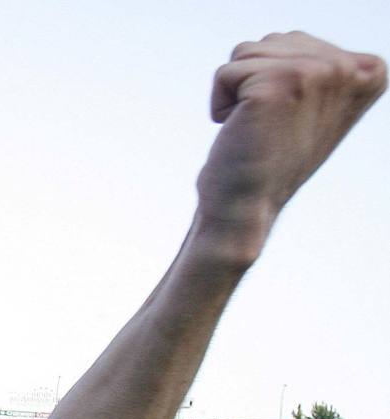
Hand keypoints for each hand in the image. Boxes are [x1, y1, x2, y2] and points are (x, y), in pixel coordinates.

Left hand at [198, 34, 384, 250]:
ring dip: (236, 93)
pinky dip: (219, 104)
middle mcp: (352, 68)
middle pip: (271, 40)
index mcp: (370, 70)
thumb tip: (291, 39)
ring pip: (246, 52)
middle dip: (254, 82)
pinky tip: (239, 132)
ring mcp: (319, 73)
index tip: (288, 121)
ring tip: (256, 129)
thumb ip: (315, 64)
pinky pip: (225, 73)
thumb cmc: (269, 160)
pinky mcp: (280, 84)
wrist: (246, 209)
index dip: (274, 79)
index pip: (294, 40)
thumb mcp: (312, 103)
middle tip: (268, 128)